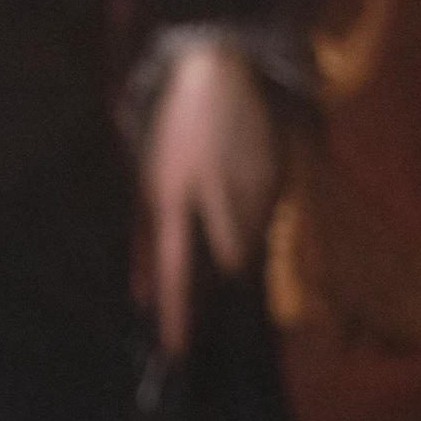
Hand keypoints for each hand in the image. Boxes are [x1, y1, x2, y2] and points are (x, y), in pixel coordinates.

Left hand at [140, 42, 279, 355]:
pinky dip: (257, 213)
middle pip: (229, 261)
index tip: (176, 349)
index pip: (172, 267)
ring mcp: (251, 185)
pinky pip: (270, 214)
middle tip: (219, 260)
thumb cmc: (172, 128)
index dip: (175, 312)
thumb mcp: (148, 178)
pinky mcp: (279, 175)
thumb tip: (141, 291)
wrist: (218, 71)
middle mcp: (214, 195)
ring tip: (227, 203)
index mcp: (171, 193)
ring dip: (242, 239)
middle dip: (225, 271)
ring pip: (252, 240)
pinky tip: (244, 179)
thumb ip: (145, 236)